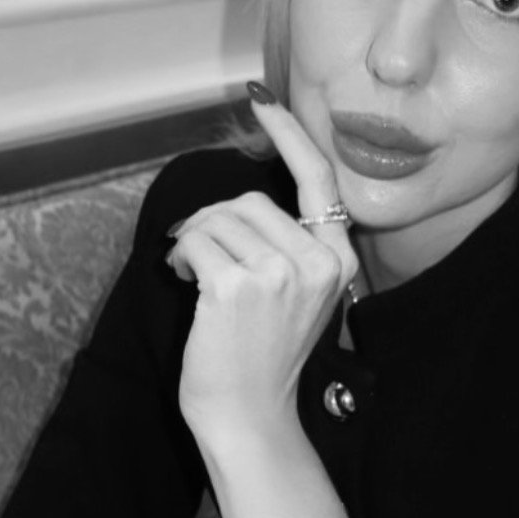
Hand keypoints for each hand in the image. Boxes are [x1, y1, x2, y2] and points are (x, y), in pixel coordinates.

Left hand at [168, 86, 358, 450]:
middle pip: (250, 199)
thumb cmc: (262, 357)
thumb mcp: (295, 295)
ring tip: (197, 278)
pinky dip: (180, 257)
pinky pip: (195, 241)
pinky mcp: (239, 287)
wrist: (250, 416)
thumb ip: (286, 246)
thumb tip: (237, 202)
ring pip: (219, 218)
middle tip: (203, 260)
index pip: (318, 180)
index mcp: (338, 260)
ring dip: (195, 241)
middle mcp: (318, 262)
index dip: (289, 135)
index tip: (262, 100)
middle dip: (215, 222)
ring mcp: (280, 274)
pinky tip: (186, 284)